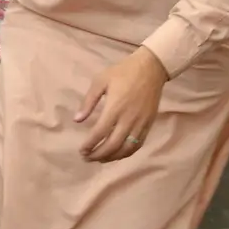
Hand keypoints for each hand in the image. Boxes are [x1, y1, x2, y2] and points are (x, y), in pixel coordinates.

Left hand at [75, 47, 168, 162]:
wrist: (150, 68)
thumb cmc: (122, 72)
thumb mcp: (100, 81)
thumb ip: (88, 101)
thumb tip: (77, 120)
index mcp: (114, 108)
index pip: (99, 133)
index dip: (90, 145)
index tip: (81, 150)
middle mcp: (128, 119)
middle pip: (112, 145)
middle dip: (98, 155)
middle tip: (87, 158)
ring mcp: (140, 123)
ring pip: (126, 148)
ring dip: (112, 157)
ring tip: (100, 159)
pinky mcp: (149, 124)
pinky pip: (138, 144)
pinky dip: (127, 153)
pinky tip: (117, 154)